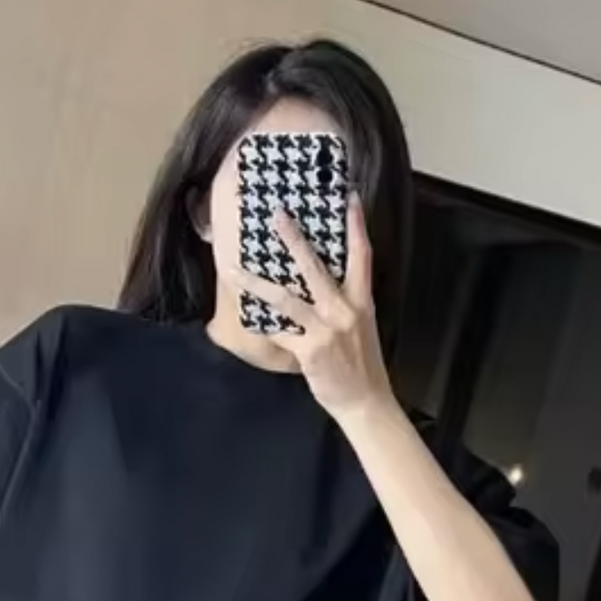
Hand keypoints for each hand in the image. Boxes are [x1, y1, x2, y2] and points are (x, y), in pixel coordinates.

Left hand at [229, 195, 394, 420]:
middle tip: (277, 215)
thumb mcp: (360, 326)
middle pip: (315, 268)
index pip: (362, 256)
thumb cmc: (361, 363)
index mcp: (361, 301)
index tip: (349, 198)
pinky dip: (262, 326)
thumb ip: (344, 302)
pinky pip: (279, 333)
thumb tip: (319, 282)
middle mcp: (344, 310)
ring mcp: (326, 330)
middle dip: (294, 240)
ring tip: (234, 270)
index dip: (356, 226)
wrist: (365, 401)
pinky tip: (244, 318)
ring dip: (257, 283)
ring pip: (286, 299)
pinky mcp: (309, 350)